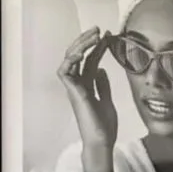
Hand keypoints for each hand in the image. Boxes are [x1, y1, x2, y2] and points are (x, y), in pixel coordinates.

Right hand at [57, 28, 117, 171]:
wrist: (102, 141)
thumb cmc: (104, 126)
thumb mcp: (107, 101)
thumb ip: (103, 85)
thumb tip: (102, 69)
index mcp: (87, 84)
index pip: (91, 60)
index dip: (98, 47)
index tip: (108, 35)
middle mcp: (78, 83)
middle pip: (79, 55)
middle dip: (87, 41)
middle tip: (99, 30)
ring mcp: (74, 87)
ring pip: (71, 58)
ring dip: (81, 45)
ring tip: (93, 35)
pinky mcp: (72, 91)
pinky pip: (64, 71)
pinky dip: (71, 60)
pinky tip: (81, 53)